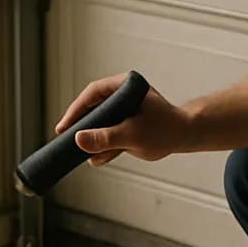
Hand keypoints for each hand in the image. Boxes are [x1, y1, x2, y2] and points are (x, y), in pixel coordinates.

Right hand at [53, 74, 191, 166]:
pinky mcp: (126, 125)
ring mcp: (123, 110)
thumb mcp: (132, 134)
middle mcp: (122, 95)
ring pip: (99, 124)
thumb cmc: (164, 129)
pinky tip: (96, 160)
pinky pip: (108, 135)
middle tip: (65, 139)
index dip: (75, 110)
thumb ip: (105, 137)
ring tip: (80, 154)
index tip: (63, 127)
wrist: (184, 137)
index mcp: (125, 86)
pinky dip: (103, 148)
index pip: (93, 94)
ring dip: (91, 140)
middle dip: (81, 127)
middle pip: (93, 109)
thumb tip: (78, 139)